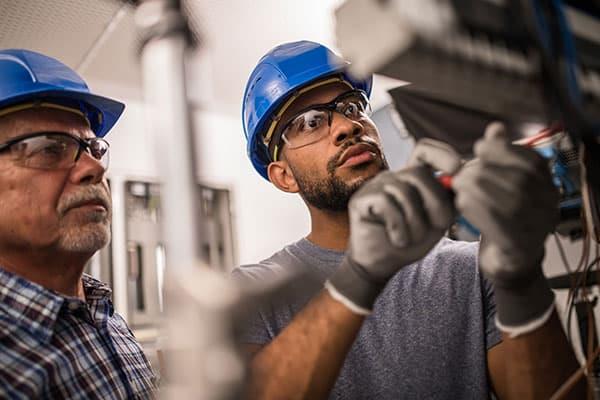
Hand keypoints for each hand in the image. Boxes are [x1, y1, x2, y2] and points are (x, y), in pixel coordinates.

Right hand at [326, 139, 460, 313]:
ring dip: (415, 223)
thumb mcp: (438, 221)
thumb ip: (451, 200)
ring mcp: (375, 186)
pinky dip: (398, 227)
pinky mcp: (361, 199)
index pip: (425, 150)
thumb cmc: (410, 242)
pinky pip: (387, 204)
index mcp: (412, 178)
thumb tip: (468, 178)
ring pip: (404, 192)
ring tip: (412, 239)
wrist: (381, 264)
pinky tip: (398, 240)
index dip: (442, 154)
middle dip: (436, 202)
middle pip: (419, 174)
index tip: (457, 169)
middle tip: (439, 226)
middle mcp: (393, 177)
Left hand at [452, 122, 557, 331]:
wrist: (511, 258)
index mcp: (547, 186)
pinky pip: (496, 224)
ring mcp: (536, 227)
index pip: (532, 161)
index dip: (504, 150)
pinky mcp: (518, 245)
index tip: (479, 147)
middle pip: (517, 181)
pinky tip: (461, 203)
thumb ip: (502, 156)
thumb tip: (496, 128)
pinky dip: (474, 210)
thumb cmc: (504, 213)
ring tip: (458, 186)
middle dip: (483, 172)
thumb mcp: (505, 182)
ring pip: (506, 201)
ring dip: (475, 190)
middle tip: (460, 172)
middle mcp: (548, 206)